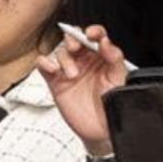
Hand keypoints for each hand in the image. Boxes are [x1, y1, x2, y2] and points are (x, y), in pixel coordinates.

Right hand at [34, 23, 129, 152]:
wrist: (100, 130)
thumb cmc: (111, 105)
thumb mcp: (118, 79)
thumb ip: (114, 59)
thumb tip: (106, 43)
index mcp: (101, 57)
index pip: (96, 36)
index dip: (93, 31)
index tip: (92, 34)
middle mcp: (84, 61)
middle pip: (74, 39)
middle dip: (73, 39)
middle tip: (76, 47)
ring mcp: (69, 70)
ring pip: (60, 52)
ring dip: (64, 59)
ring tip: (72, 74)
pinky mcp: (56, 82)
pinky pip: (44, 66)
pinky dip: (44, 63)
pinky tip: (52, 69)